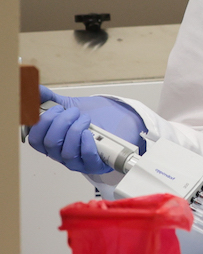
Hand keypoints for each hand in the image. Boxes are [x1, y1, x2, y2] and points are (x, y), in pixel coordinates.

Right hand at [26, 85, 146, 172]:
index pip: (36, 140)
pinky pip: (86, 157)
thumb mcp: (68, 105)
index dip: (41, 124)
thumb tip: (33, 89)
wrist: (119, 120)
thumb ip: (48, 98)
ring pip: (66, 152)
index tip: (56, 108)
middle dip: (61, 123)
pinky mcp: (95, 164)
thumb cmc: (92, 116)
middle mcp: (61, 154)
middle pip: (50, 144)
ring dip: (75, 131)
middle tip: (74, 111)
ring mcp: (78, 161)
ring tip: (85, 119)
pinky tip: (89, 133)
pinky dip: (86, 143)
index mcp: (51, 142)